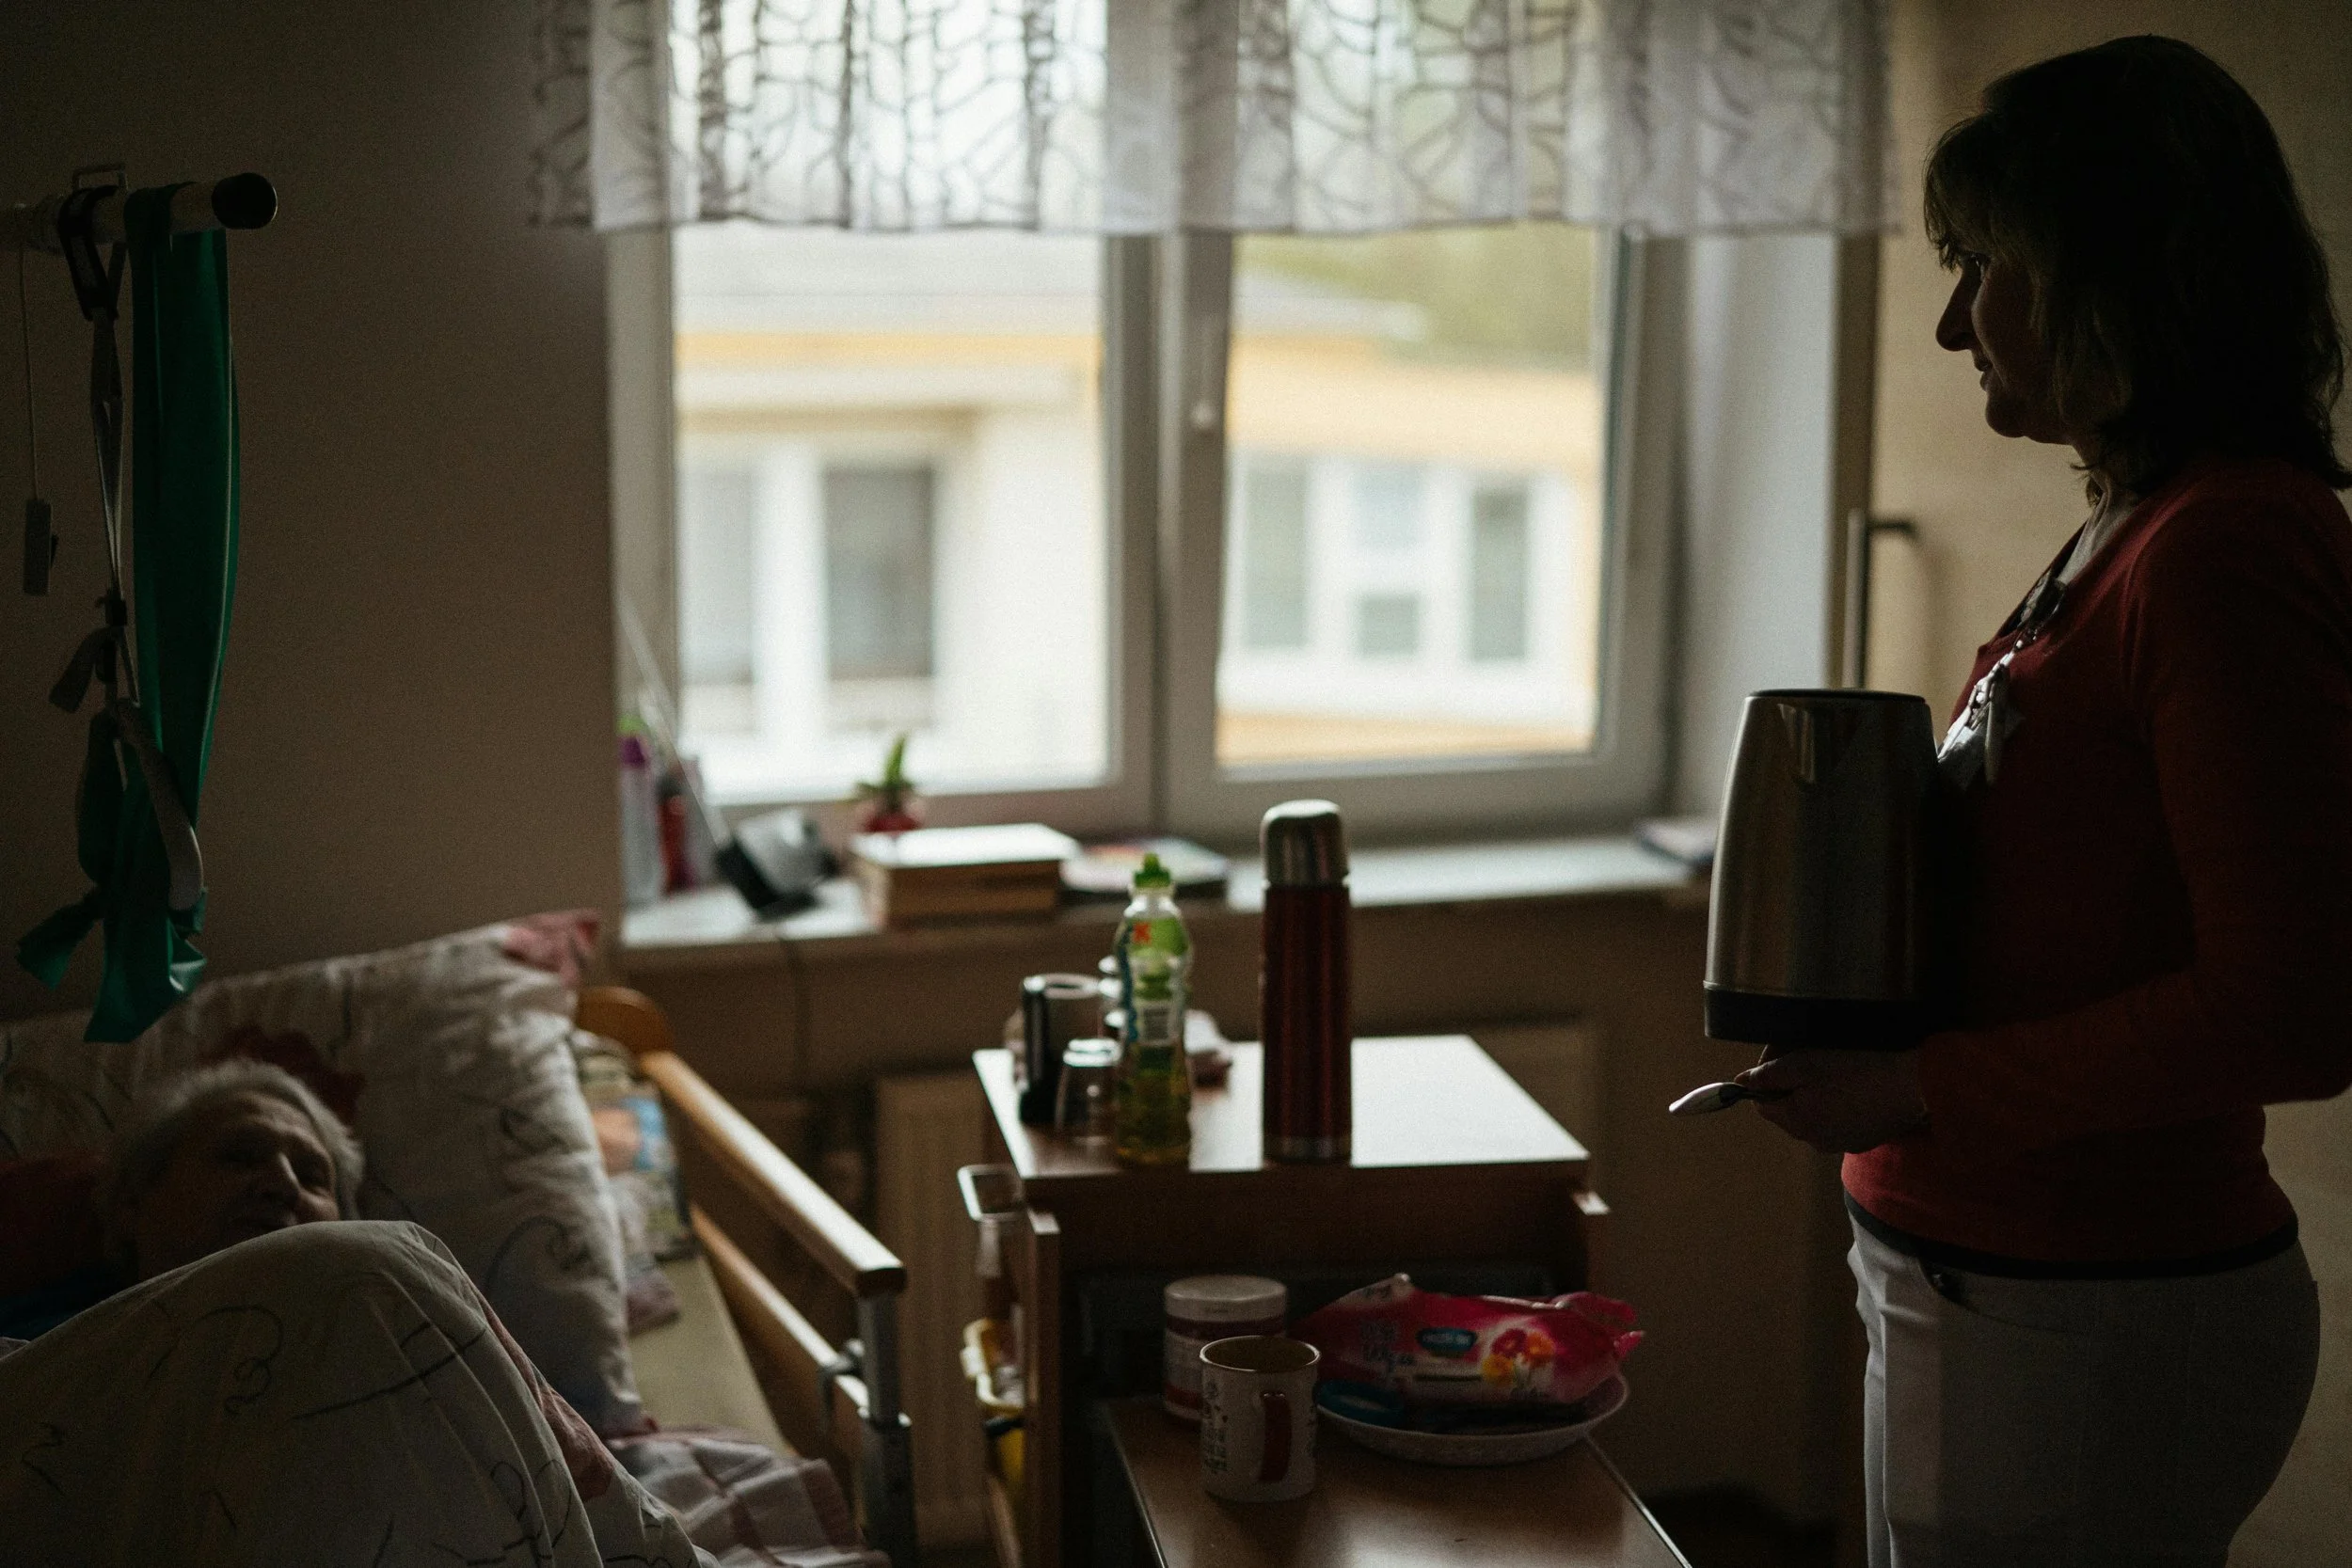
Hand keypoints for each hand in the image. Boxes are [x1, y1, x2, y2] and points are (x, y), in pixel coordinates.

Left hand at [1736, 1049, 1926, 1152]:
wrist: (1913, 1086)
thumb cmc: (1858, 1069)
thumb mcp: (1807, 1063)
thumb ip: (1769, 1074)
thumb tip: (1740, 1082)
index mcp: (1798, 1121)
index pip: (1762, 1105)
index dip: (1767, 1080)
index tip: (1783, 1059)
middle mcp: (1815, 1140)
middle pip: (1787, 1113)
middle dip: (1791, 1088)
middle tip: (1811, 1061)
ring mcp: (1841, 1144)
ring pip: (1812, 1118)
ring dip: (1815, 1097)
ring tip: (1835, 1073)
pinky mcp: (1862, 1141)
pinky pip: (1837, 1123)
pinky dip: (1838, 1107)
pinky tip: (1853, 1088)